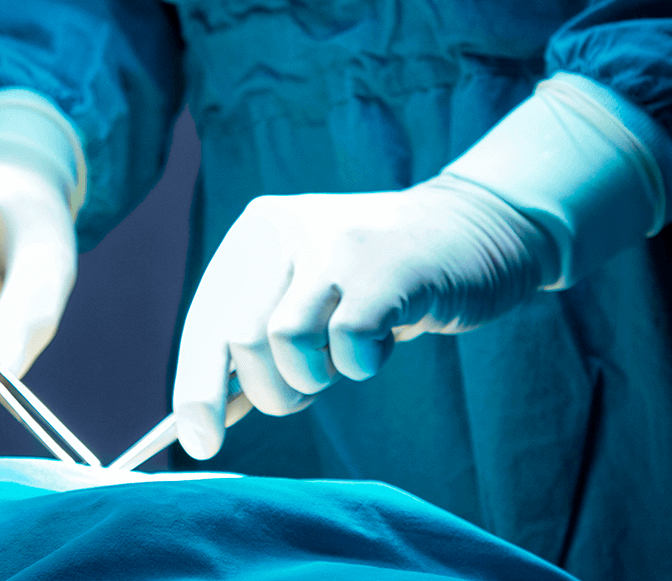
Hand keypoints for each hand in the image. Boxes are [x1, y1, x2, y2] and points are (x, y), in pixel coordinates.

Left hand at [172, 174, 554, 459]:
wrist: (475, 229)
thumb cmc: (380, 281)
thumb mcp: (307, 298)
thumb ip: (257, 346)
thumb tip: (203, 421)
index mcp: (256, 232)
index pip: (206, 322)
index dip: (196, 389)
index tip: (200, 443)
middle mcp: (285, 227)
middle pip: (238, 339)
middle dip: (272, 390)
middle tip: (311, 388)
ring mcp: (335, 242)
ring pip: (285, 343)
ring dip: (317, 377)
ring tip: (349, 356)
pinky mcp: (386, 267)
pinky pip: (348, 345)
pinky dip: (364, 364)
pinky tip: (386, 339)